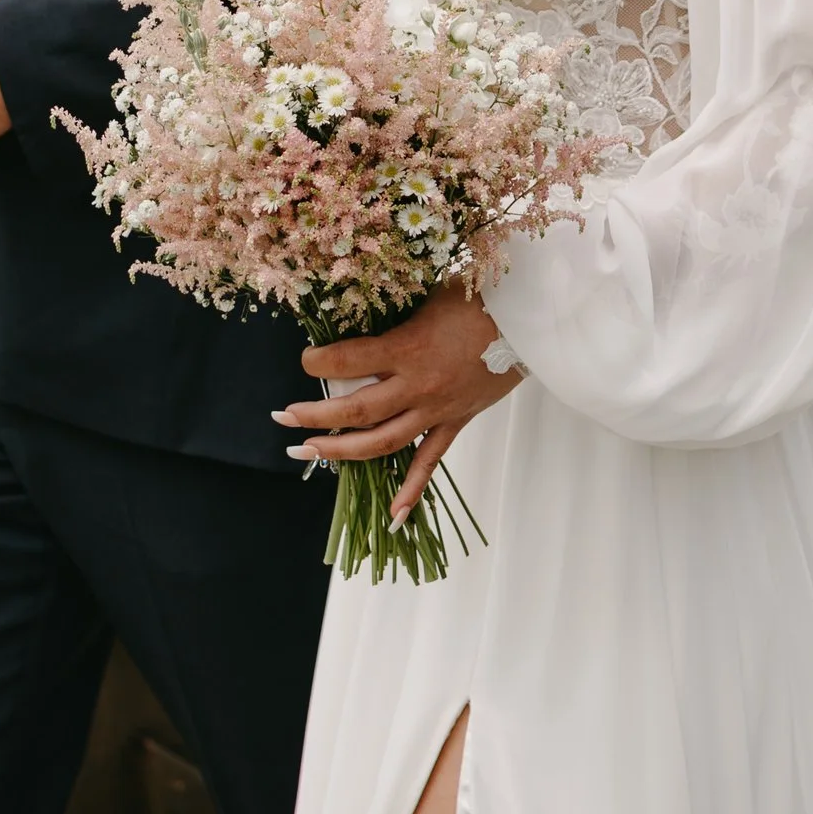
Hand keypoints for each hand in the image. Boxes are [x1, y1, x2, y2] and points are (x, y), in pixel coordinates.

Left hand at [274, 284, 513, 517]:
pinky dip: (411, 490)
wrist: (528, 320)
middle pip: (356, 410)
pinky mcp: (455, 422)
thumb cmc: (477, 298)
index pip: (348, 361)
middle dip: (315, 415)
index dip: (318, 363)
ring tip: (309, 451)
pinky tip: (391, 517)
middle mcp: (417, 386)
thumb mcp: (425, 296)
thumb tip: (355, 320)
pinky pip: (430, 461)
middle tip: (284, 418)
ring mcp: (436, 410)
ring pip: (383, 441)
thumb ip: (392, 316)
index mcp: (407, 348)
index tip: (306, 361)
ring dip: (342, 450)